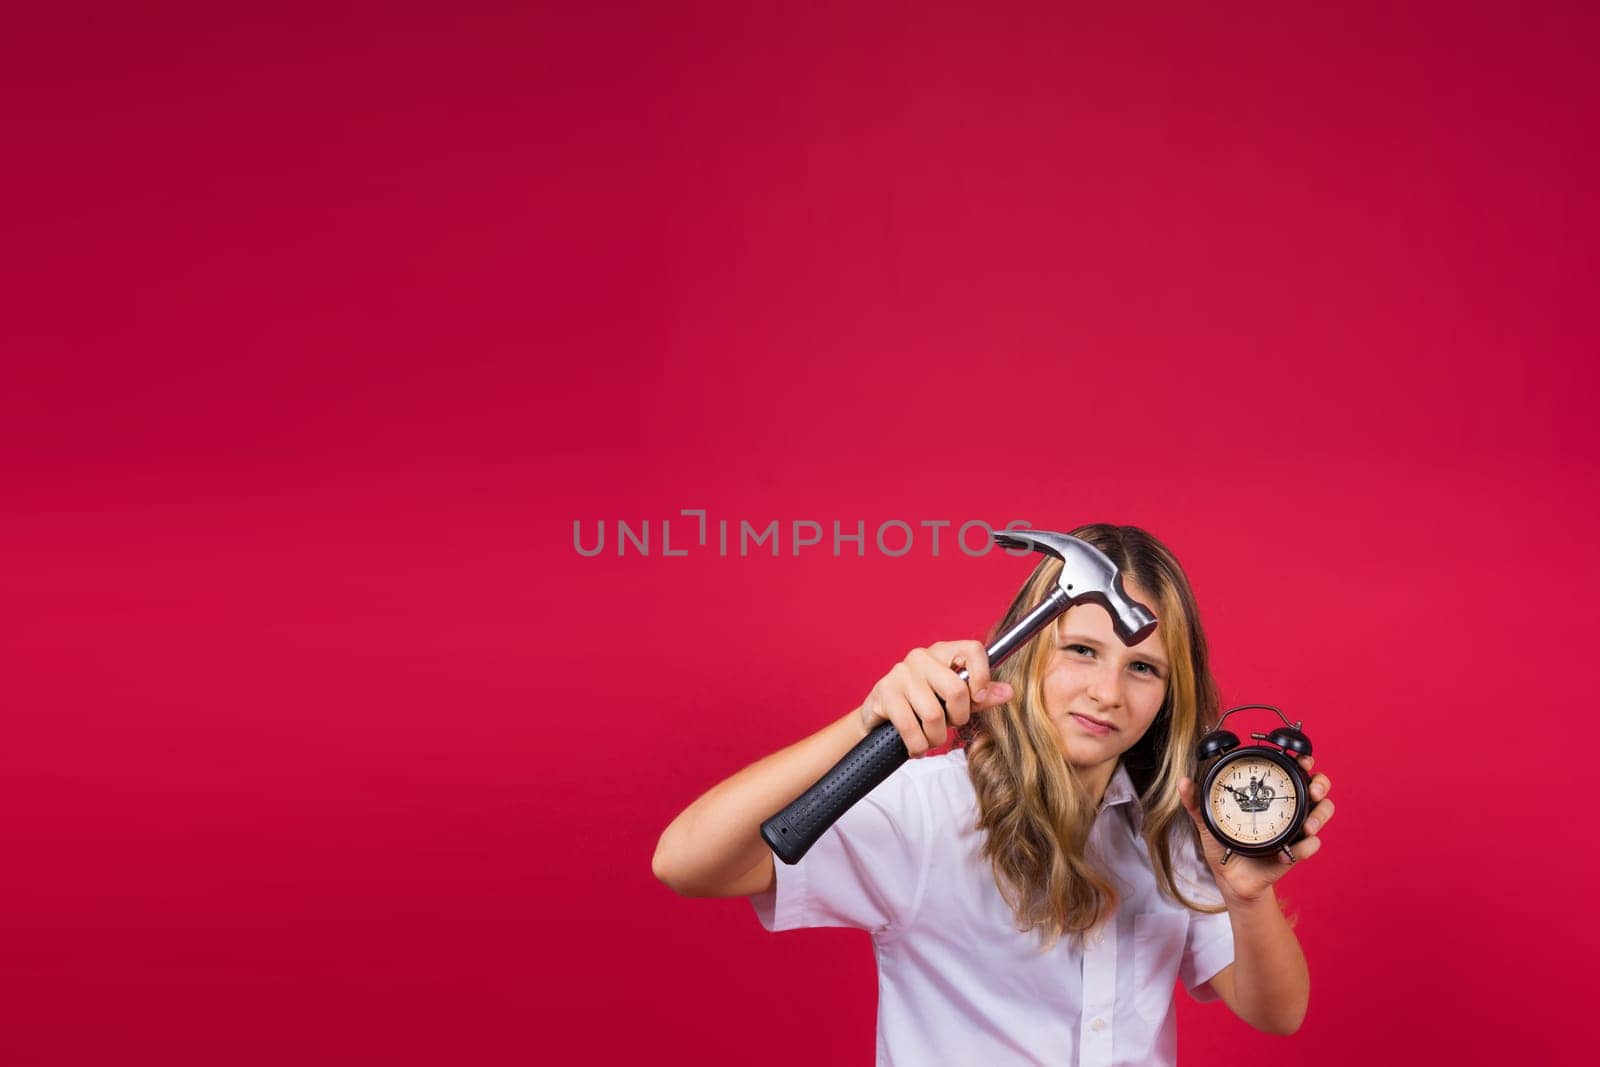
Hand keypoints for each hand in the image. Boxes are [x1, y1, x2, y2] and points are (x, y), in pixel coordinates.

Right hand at [857, 642, 1013, 755]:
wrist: (880, 717)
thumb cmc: (922, 707)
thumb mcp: (955, 702)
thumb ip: (981, 697)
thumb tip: (1008, 692)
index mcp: (944, 652)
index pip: (973, 650)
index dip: (982, 676)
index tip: (979, 698)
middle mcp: (921, 657)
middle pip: (956, 690)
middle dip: (957, 718)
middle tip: (949, 726)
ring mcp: (901, 673)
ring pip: (933, 714)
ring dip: (935, 738)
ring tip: (930, 739)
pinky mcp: (884, 692)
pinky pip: (910, 727)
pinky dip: (917, 746)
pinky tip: (916, 747)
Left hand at [1177, 754, 1333, 906]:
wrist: (1230, 878)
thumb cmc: (1224, 844)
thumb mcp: (1209, 821)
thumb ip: (1196, 802)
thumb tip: (1183, 782)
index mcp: (1269, 795)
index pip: (1292, 770)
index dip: (1303, 761)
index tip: (1301, 760)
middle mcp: (1287, 807)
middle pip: (1317, 787)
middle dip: (1320, 784)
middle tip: (1313, 790)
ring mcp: (1295, 828)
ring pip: (1322, 812)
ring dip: (1319, 816)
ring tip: (1307, 826)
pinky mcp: (1296, 851)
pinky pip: (1311, 846)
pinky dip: (1305, 847)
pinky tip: (1289, 852)